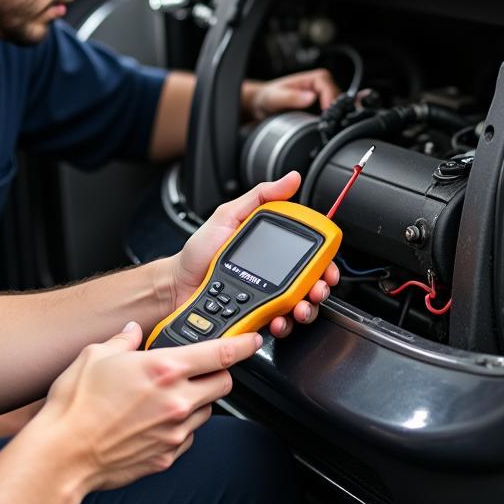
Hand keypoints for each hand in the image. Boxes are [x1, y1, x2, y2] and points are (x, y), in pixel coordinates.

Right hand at [32, 322, 262, 491]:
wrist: (62, 454)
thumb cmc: (75, 405)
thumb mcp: (95, 355)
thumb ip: (122, 340)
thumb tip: (132, 332)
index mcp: (164, 369)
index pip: (221, 353)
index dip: (243, 344)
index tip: (252, 341)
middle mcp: (177, 401)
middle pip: (223, 384)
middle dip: (218, 374)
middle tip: (199, 370)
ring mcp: (175, 432)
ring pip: (208, 412)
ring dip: (197, 402)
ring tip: (167, 398)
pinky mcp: (167, 456)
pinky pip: (187, 437)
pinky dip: (180, 428)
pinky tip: (155, 423)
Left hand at [170, 171, 339, 338]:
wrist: (177, 285)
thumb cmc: (199, 252)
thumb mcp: (228, 215)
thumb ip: (260, 197)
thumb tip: (291, 179)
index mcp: (272, 248)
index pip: (309, 254)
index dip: (325, 261)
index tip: (327, 267)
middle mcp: (273, 273)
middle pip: (312, 283)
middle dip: (321, 289)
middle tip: (315, 290)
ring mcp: (267, 296)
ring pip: (301, 306)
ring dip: (307, 309)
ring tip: (298, 308)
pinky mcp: (257, 316)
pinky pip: (280, 323)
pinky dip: (284, 324)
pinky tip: (277, 319)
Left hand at [245, 68, 339, 121]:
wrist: (261, 106)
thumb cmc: (268, 96)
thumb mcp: (275, 97)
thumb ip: (291, 97)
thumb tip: (310, 97)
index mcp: (315, 78)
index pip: (330, 87)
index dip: (330, 100)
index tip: (326, 112)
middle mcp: (322, 89)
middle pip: (338, 100)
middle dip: (334, 113)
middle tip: (326, 125)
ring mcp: (323, 102)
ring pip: (338, 111)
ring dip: (333, 120)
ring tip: (323, 129)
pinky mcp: (322, 114)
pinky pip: (332, 120)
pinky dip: (330, 126)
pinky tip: (322, 132)